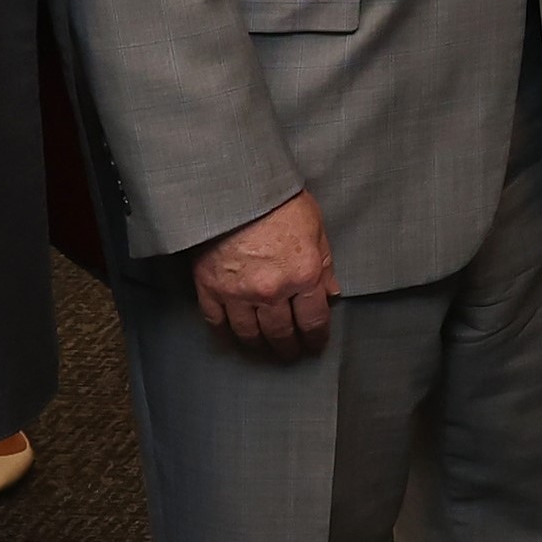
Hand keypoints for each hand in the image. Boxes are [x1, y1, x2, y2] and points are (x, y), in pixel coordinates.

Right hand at [195, 188, 337, 360]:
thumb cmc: (278, 201)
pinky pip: (217, 323)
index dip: (316, 338)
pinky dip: (225, 334)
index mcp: (304, 276)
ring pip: (249, 334)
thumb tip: (331, 293)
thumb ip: (325, 264)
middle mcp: (272, 291)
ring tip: (264, 351)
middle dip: (289, 348)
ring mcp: (238, 293)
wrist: (232, 186)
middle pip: (281, 333)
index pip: (314, 321)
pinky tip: (231, 339)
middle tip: (291, 355)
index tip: (316, 346)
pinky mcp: (210, 288)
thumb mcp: (315, 228)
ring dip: (259, 347)